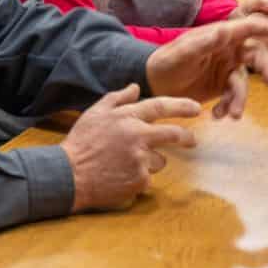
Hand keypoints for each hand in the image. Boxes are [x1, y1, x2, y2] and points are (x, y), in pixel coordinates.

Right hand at [62, 84, 199, 211]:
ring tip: (125, 164)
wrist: (70, 174)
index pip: (161, 106)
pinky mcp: (140, 180)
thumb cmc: (82, 141)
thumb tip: (135, 86)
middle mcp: (137, 136)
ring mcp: (140, 159)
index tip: (197, 107)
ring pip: (159, 160)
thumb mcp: (95, 113)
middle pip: (173, 134)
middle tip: (192, 140)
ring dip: (150, 161)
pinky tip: (120, 176)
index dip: (182, 106)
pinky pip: (148, 177)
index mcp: (127, 117)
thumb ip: (117, 98)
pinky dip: (138, 177)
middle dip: (186, 137)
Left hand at [146, 16, 267, 118]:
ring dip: (241, 99)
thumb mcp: (181, 53)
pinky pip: (234, 97)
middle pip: (257, 55)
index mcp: (219, 35)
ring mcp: (227, 68)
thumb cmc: (165, 62)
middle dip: (267, 70)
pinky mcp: (223, 86)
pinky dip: (229, 107)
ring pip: (244, 82)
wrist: (154, 85)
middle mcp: (228, 49)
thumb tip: (223, 31)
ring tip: (232, 115)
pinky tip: (216, 115)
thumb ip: (202, 43)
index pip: (248, 28)